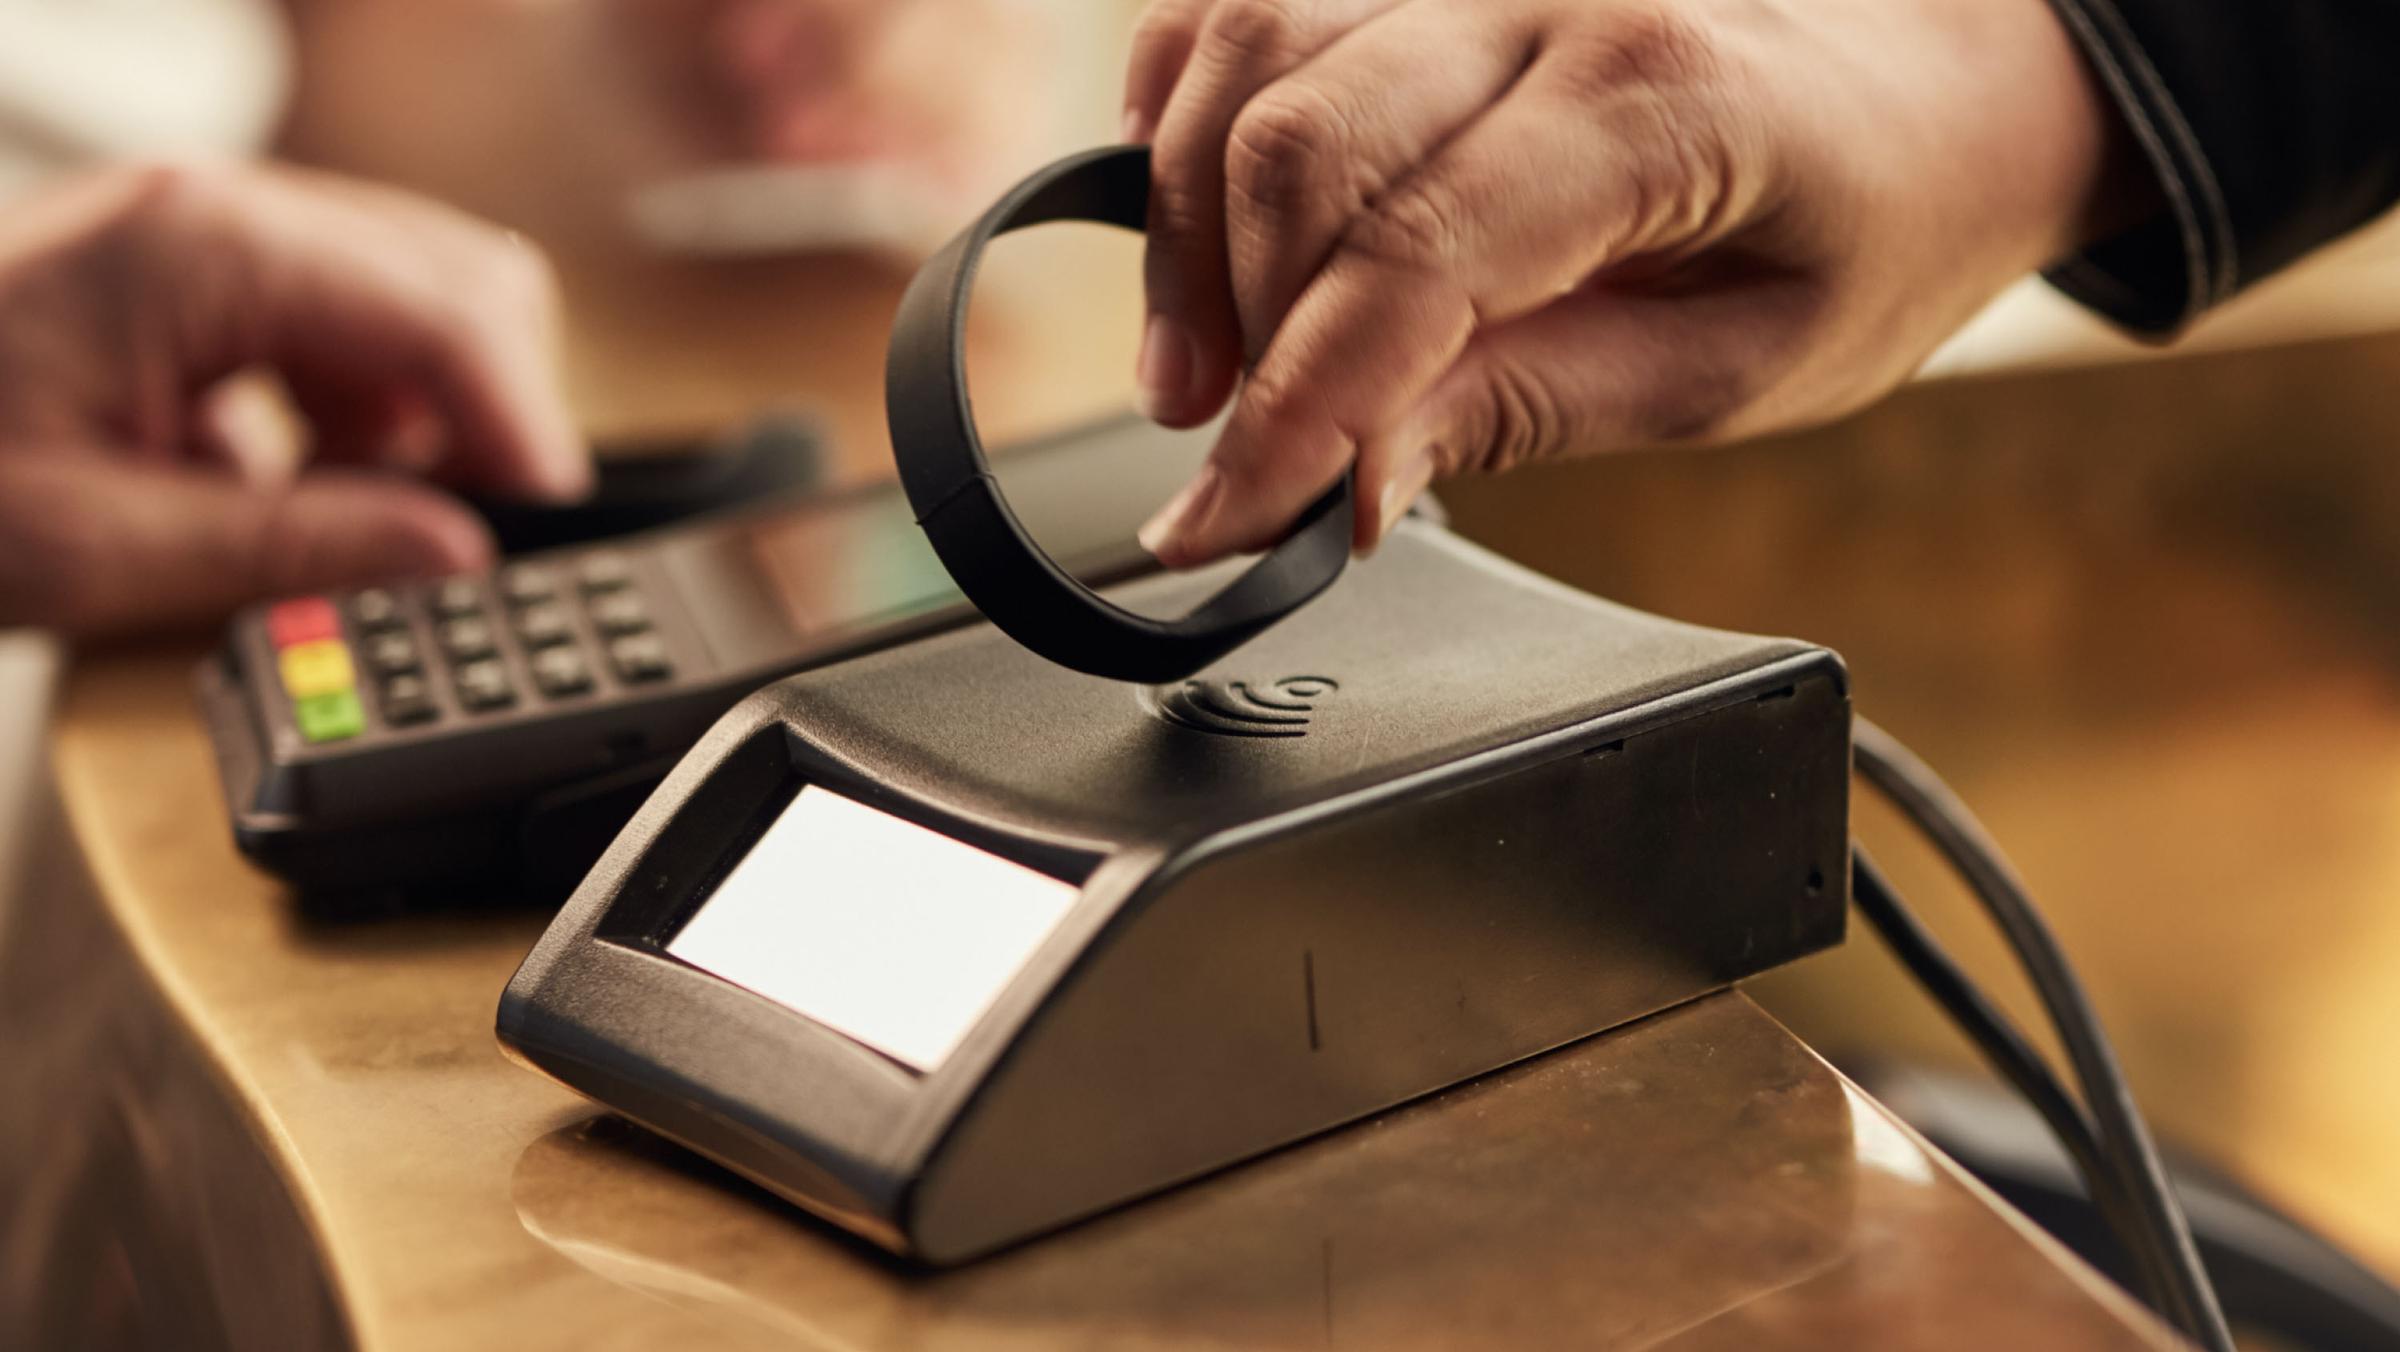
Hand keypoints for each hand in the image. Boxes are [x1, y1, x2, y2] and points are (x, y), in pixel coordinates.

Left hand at [0, 162, 588, 635]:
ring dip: (426, 411)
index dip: (518, 423)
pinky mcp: (206, 271)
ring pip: (419, 296)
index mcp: (203, 250)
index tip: (548, 519)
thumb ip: (297, 549)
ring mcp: (216, 232)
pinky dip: (365, 407)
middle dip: (487, 407)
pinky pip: (351, 321)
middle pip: (457, 280)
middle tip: (468, 525)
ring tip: (363, 511)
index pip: (439, 314)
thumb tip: (454, 557)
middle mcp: (223, 212)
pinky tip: (299, 477)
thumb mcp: (98, 547)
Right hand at [1123, 0, 2131, 565]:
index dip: (1298, 411)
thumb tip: (1349, 474)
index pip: (1416, 260)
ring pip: (1250, 49)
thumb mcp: (1736, 370)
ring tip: (1203, 373)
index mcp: (1660, 101)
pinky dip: (1188, 105)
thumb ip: (1531, 407)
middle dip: (1229, 330)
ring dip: (1188, 228)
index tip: (1233, 522)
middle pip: (1302, 143)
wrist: (1946, 81)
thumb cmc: (1875, 223)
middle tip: (1230, 467)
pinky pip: (1252, 0)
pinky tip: (1192, 216)